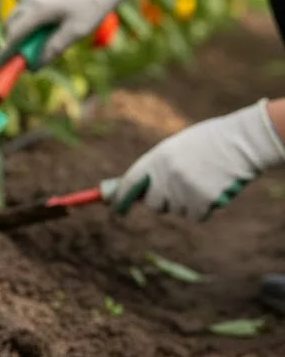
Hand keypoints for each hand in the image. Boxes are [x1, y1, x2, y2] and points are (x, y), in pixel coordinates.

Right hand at [0, 0, 148, 66]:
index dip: (4, 53)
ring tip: (44, 37)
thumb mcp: (76, 32)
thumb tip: (34, 66)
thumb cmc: (92, 5)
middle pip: (11, 25)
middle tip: (26, 57)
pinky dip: (29, 18)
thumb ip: (52, 49)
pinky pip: (24, 7)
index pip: (14, 35)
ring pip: (17, 16)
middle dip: (14, 42)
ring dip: (23, 30)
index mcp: (39, 8)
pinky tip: (47, 22)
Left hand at [107, 100, 284, 219]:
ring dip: (188, 203)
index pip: (130, 182)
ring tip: (203, 180)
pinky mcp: (203, 201)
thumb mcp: (175, 148)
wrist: (241, 141)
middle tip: (178, 190)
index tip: (115, 208)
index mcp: (156, 158)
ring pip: (178, 210)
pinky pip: (197, 215)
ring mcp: (184, 189)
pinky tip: (213, 190)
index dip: (120, 198)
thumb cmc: (209, 142)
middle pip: (154, 204)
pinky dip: (205, 208)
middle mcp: (166, 175)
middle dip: (162, 202)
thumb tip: (139, 188)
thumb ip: (157, 167)